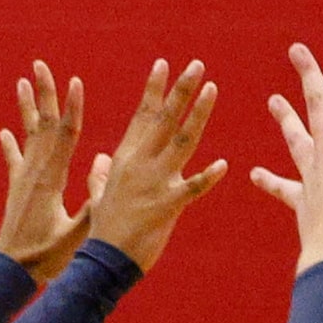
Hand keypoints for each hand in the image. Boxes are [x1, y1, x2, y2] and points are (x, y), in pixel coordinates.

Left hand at [0, 62, 111, 284]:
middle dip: (45, 94)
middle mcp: (35, 171)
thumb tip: (110, 182)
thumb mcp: (74, 235)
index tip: (76, 82)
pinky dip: (10, 145)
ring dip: (26, 108)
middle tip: (41, 65)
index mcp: (51, 179)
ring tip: (22, 81)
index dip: (71, 109)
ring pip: (28, 134)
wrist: (11, 270)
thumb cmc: (46, 257)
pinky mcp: (16, 188)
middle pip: (43, 125)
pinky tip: (4, 132)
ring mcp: (22, 178)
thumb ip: (91, 209)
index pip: (65, 136)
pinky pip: (13, 160)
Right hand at [86, 59, 227, 272]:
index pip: (142, 115)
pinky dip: (208, 177)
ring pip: (181, 141)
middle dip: (180, 90)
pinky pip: (192, 188)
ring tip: (212, 89)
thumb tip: (96, 159)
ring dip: (198, 113)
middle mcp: (139, 163)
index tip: (164, 63)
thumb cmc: (102, 230)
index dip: (155, 90)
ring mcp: (153, 182)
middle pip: (164, 118)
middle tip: (196, 64)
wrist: (102, 259)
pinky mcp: (166, 206)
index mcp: (124, 158)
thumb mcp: (99, 196)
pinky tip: (225, 165)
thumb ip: (99, 175)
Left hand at [252, 32, 322, 274]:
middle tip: (296, 49)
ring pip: (296, 140)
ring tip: (272, 100)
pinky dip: (270, 181)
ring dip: (286, 118)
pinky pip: (283, 188)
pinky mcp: (303, 201)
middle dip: (310, 76)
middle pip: (318, 106)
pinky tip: (254, 174)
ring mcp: (313, 176)